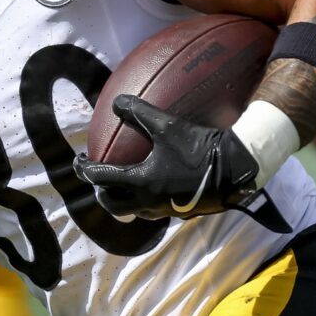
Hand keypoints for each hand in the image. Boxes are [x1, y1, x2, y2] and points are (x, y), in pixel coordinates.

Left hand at [74, 96, 257, 219]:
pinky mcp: (182, 212)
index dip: (86, 170)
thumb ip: (139, 112)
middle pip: (114, 207)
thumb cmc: (198, 147)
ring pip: (136, 212)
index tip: (80, 162)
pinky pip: (156, 211)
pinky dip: (146, 202)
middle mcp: (150, 202)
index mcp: (141, 182)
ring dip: (124, 201)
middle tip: (99, 181)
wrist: (235, 168)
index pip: (102, 179)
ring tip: (125, 186)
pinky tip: (155, 187)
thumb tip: (116, 102)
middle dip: (102, 194)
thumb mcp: (167, 125)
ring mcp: (166, 210)